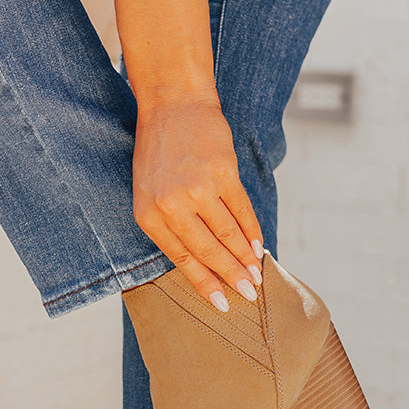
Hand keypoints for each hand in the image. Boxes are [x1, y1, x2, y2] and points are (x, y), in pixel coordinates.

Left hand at [132, 97, 263, 309]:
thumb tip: (202, 262)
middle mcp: (172, 204)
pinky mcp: (223, 172)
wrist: (173, 104)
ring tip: (256, 275)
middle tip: (249, 295)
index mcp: (149, 214)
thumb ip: (170, 226)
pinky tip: (259, 246)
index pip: (182, 258)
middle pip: (208, 251)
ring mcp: (199, 187)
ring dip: (245, 258)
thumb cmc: (159, 152)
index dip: (205, 283)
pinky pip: (242, 211)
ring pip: (228, 234)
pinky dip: (252, 230)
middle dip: (231, 276)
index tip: (222, 304)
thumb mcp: (149, 193)